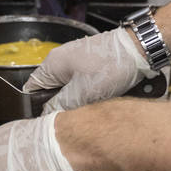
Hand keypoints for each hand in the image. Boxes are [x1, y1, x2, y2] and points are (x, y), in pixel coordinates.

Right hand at [23, 27, 160, 112]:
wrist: (138, 50)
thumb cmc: (110, 66)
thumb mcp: (81, 93)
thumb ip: (59, 105)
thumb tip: (48, 115)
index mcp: (52, 63)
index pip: (32, 89)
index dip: (35, 108)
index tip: (44, 121)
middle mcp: (62, 59)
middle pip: (51, 90)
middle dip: (59, 105)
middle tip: (69, 118)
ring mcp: (78, 60)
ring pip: (68, 89)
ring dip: (76, 100)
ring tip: (86, 109)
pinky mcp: (93, 63)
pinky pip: (83, 84)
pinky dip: (88, 93)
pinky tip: (97, 100)